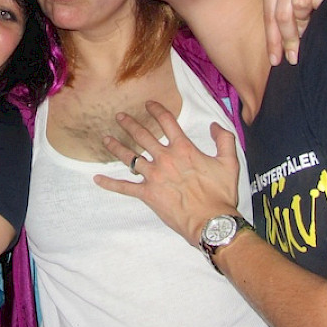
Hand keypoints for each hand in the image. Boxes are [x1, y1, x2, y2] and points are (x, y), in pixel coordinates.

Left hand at [95, 100, 240, 245]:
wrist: (211, 222)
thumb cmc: (220, 194)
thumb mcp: (230, 163)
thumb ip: (224, 140)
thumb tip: (215, 125)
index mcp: (183, 149)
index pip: (167, 122)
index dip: (157, 110)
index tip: (148, 104)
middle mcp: (165, 159)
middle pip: (143, 136)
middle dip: (130, 124)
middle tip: (119, 116)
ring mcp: (154, 177)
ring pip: (130, 158)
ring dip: (116, 147)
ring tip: (106, 139)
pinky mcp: (147, 194)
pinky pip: (125, 187)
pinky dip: (110, 184)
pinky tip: (97, 179)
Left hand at [264, 0, 326, 64]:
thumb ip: (282, 4)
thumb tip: (280, 43)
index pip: (269, 13)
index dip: (272, 40)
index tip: (276, 60)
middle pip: (282, 14)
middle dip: (288, 39)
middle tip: (295, 55)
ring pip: (299, 7)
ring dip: (304, 24)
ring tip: (310, 29)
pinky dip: (320, 10)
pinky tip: (323, 16)